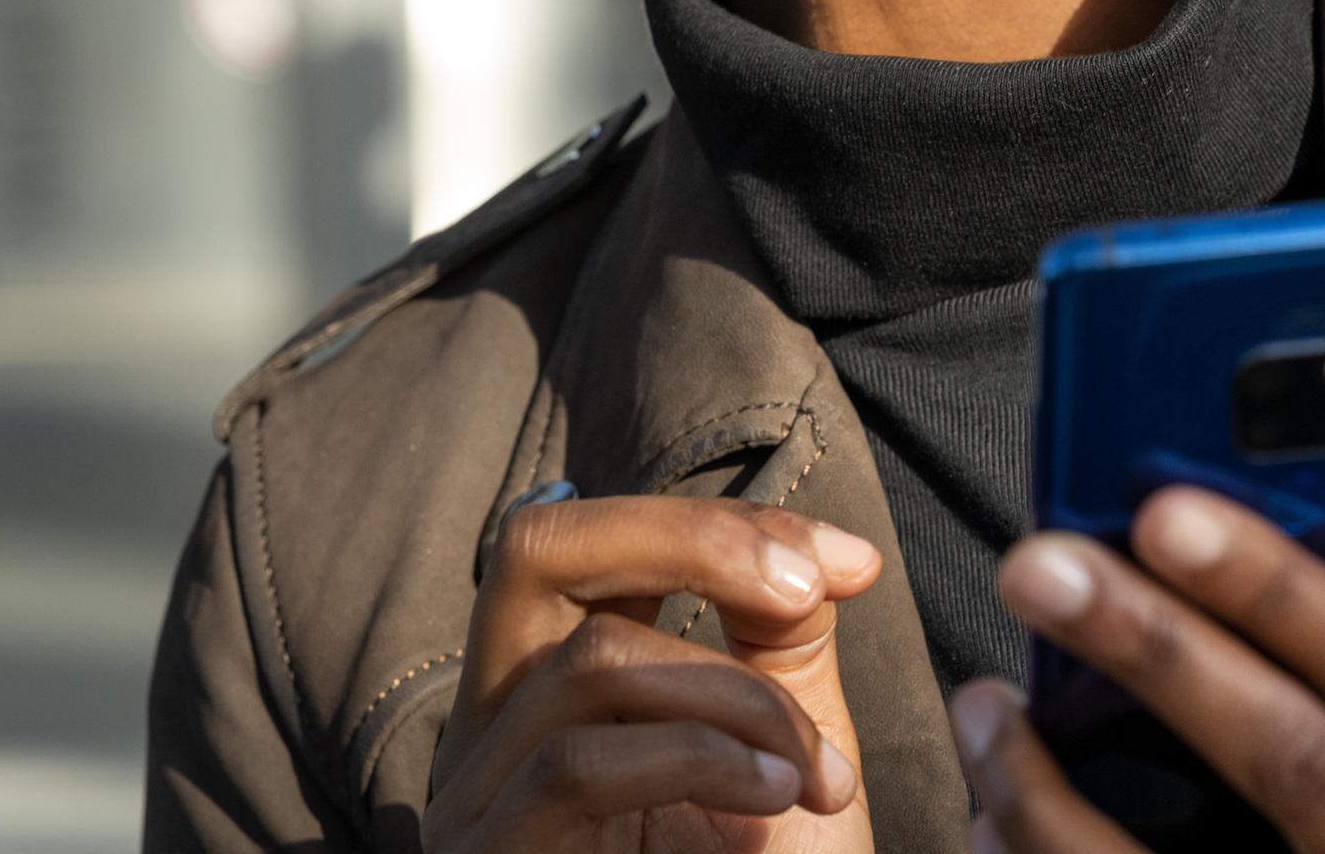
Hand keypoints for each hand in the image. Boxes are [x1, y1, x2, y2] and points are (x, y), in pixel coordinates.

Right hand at [424, 493, 882, 853]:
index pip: (588, 540)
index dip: (715, 523)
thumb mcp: (779, 749)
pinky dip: (699, 758)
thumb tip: (808, 554)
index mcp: (544, 685)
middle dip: (691, 541)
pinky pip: (579, 768)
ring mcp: (475, 801)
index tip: (849, 563)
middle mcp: (485, 729)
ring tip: (818, 772)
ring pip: (588, 662)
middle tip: (811, 590)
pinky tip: (776, 795)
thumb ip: (774, 644)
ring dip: (737, 699)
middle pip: (537, 548)